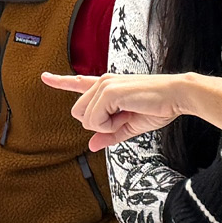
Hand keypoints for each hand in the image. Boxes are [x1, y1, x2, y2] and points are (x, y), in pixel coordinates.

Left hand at [41, 72, 221, 148]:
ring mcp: (104, 85)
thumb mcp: (130, 126)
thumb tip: (91, 145)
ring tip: (127, 114)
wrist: (176, 96)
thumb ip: (109, 135)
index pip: (79, 83)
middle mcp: (103, 82)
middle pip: (78, 113)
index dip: (60, 82)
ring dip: (106, 125)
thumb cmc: (158, 107)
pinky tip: (126, 114)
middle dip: (98, 124)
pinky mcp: (109, 91)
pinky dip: (109, 125)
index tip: (45, 77)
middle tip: (122, 119)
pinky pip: (95, 119)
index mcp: (107, 86)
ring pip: (85, 118)